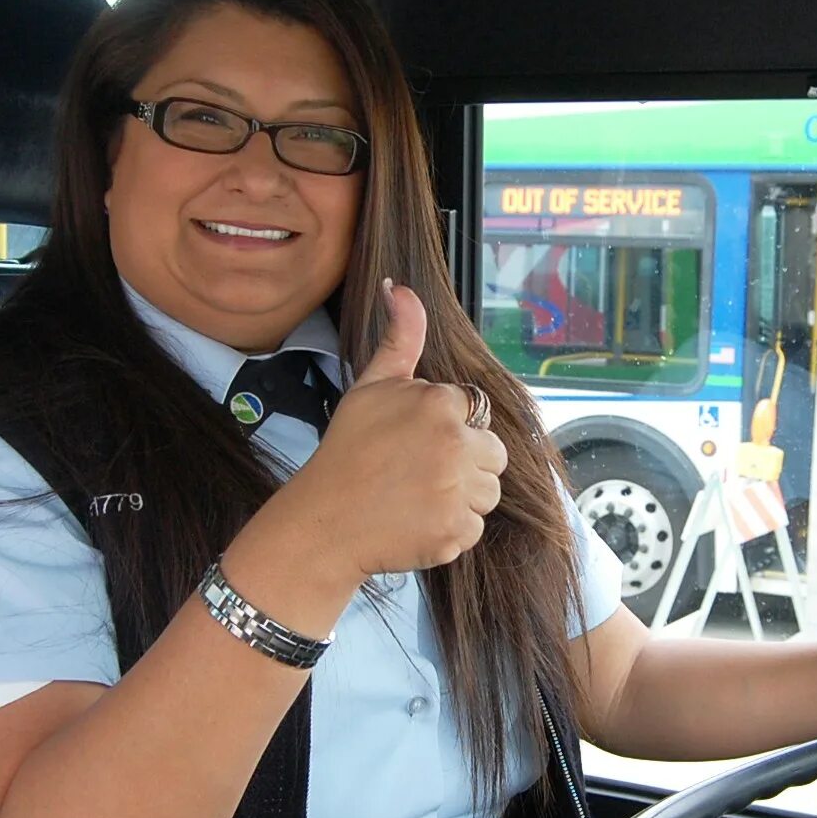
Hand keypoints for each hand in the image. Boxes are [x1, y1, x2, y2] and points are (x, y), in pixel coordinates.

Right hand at [280, 280, 507, 576]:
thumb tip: (400, 285)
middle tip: (418, 472)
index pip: (475, 412)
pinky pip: (474, 527)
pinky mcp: (456, 532)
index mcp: (441, 403)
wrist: (324, 521)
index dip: (448, 427)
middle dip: (465, 463)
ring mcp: (458, 491)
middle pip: (493, 454)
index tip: (415, 443)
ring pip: (488, 492)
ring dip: (462, 497)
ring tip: (418, 496)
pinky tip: (417, 521)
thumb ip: (401, 336)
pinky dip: (450, 529)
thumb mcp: (372, 385)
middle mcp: (456, 444)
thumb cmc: (348, 450)